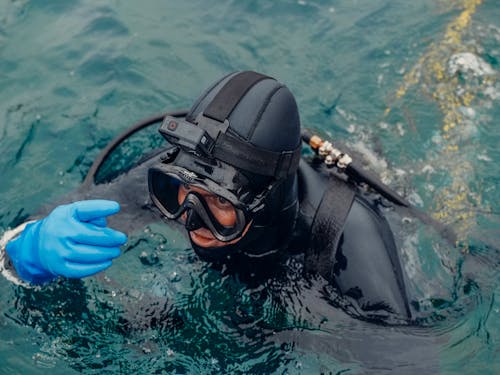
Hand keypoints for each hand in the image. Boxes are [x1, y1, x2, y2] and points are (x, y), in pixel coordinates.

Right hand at [6, 200, 126, 283]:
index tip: (116, 207)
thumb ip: (92, 213)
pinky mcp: (60, 267)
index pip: (85, 210)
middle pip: (92, 236)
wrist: (38, 244)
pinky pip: (82, 270)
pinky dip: (98, 266)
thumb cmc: (65, 225)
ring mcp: (59, 252)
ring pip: (89, 255)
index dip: (102, 208)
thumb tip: (105, 226)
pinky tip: (108, 262)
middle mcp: (60, 233)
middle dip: (111, 238)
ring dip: (108, 253)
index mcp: (64, 215)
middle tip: (122, 239)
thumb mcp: (74, 212)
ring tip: (117, 251)